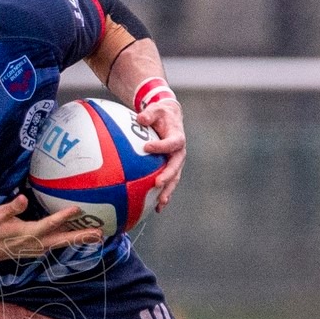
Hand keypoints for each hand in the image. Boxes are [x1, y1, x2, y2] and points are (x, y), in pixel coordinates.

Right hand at [0, 195, 102, 263]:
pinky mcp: (39, 248)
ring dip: (80, 239)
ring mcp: (39, 248)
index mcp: (29, 233)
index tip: (77, 209)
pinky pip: (58, 243)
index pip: (49, 224)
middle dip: (82, 236)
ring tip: (97, 235)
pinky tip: (79, 235)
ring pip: (63, 243)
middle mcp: (37, 243)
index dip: (63, 217)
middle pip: (64, 240)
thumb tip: (23, 199)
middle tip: (100, 233)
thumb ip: (12, 208)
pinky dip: (70, 240)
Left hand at [135, 98, 186, 212]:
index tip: (147, 148)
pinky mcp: (170, 169)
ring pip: (174, 179)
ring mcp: (175, 163)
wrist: (169, 118)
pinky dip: (163, 195)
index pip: (172, 143)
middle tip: (157, 183)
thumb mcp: (155, 109)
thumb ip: (149, 113)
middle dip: (168, 176)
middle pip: (176, 166)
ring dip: (167, 191)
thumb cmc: (160, 113)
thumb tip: (140, 118)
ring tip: (160, 203)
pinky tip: (156, 209)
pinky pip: (168, 183)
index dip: (161, 146)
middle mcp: (179, 153)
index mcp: (177, 137)